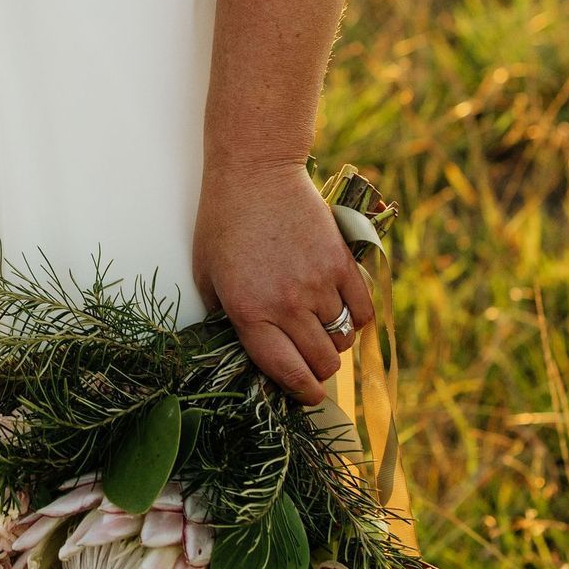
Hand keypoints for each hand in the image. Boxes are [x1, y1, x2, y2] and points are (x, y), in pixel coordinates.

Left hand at [191, 157, 373, 404]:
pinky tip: (343, 312)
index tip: (308, 396)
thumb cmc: (223, 221)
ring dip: (335, 343)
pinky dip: (357, 319)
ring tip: (321, 331)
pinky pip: (362, 310)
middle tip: (312, 362)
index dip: (302, 392)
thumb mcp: (206, 273)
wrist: (255, 172)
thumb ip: (223, 314)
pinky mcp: (341, 263)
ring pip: (343, 339)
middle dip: (318, 370)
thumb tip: (240, 345)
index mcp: (250, 313)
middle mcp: (288, 305)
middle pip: (322, 362)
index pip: (287, 372)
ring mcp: (318, 284)